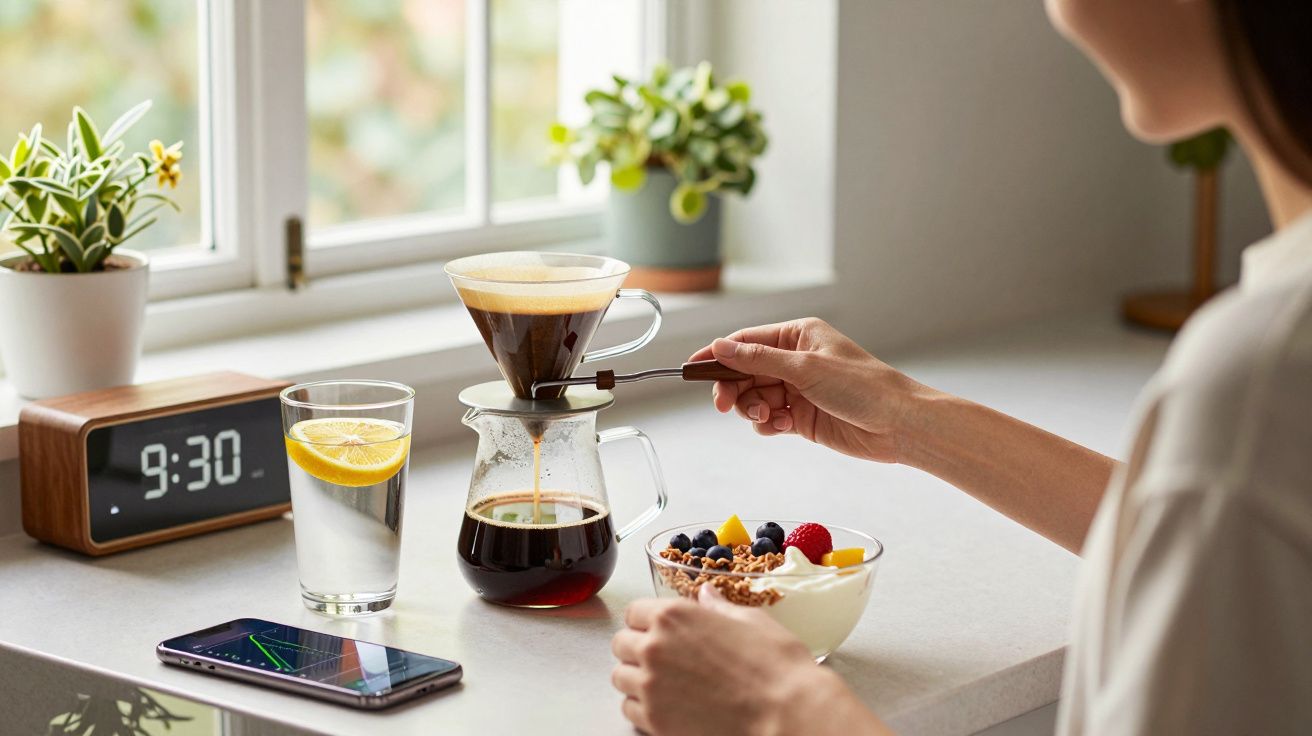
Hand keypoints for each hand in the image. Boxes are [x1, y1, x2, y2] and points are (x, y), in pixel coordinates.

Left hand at [611, 587, 878, 735]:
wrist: (786, 714)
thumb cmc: (776, 666)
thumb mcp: (750, 621)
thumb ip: (718, 607)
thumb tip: (706, 595)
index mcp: (674, 616)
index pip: (635, 612)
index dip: (647, 620)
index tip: (658, 628)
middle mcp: (655, 648)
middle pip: (621, 644)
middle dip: (637, 648)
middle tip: (661, 657)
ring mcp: (651, 687)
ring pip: (620, 678)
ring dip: (636, 678)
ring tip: (663, 683)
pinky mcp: (655, 721)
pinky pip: (629, 710)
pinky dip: (641, 707)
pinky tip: (666, 706)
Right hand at [690, 318, 931, 462]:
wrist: (898, 425)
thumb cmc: (863, 387)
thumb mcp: (806, 368)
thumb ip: (759, 359)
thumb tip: (721, 346)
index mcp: (798, 336)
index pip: (746, 341)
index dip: (718, 354)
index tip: (692, 367)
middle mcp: (795, 360)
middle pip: (745, 372)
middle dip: (734, 388)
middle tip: (726, 405)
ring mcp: (798, 390)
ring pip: (754, 398)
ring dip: (753, 409)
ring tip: (769, 417)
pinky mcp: (802, 417)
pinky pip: (769, 419)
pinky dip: (769, 424)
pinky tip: (784, 427)